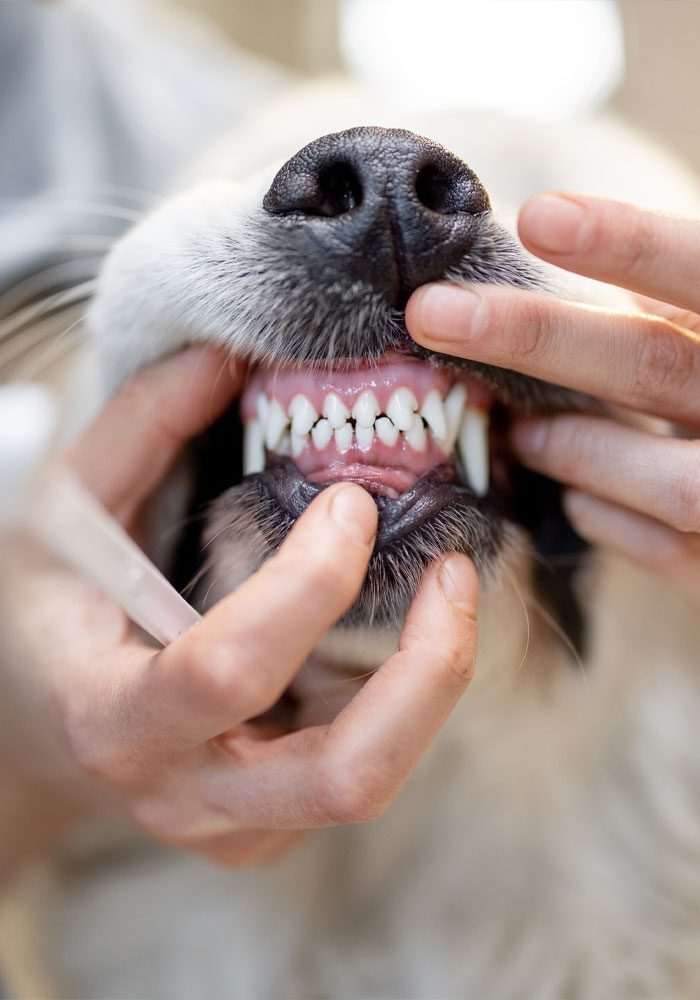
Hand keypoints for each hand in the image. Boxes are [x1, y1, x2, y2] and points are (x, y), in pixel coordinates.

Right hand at [0, 346, 477, 869]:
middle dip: (426, 672)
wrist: (42, 729)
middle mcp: (185, 794)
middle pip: (344, 778)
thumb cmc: (49, 614)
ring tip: (451, 589)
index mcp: (114, 718)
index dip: (307, 583)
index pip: (228, 670)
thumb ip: (140, 429)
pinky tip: (394, 632)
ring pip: (372, 781)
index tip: (350, 502)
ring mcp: (237, 825)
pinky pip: (363, 768)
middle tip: (456, 572)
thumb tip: (225, 354)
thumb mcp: (67, 513)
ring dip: (431, 683)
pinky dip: (400, 697)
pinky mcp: (274, 827)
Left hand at [406, 194, 699, 603]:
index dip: (627, 244)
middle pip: (652, 365)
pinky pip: (667, 551)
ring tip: (516, 434)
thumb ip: (660, 309)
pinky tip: (574, 498)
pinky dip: (607, 517)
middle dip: (534, 338)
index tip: (536, 218)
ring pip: (666, 479)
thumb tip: (537, 244)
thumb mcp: (699, 336)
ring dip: (571, 449)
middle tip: (431, 313)